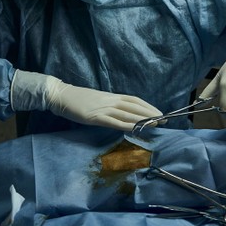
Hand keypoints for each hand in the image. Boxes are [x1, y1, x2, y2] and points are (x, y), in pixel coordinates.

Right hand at [47, 82, 162, 131]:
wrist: (61, 95)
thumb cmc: (78, 98)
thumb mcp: (97, 100)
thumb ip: (109, 105)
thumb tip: (121, 113)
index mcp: (111, 96)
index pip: (134, 100)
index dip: (148, 106)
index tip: (159, 112)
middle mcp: (110, 101)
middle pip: (135, 106)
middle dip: (151, 113)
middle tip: (164, 119)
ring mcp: (103, 109)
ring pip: (128, 114)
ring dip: (143, 119)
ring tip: (156, 124)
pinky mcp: (95, 117)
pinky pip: (114, 122)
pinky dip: (127, 125)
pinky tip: (136, 129)